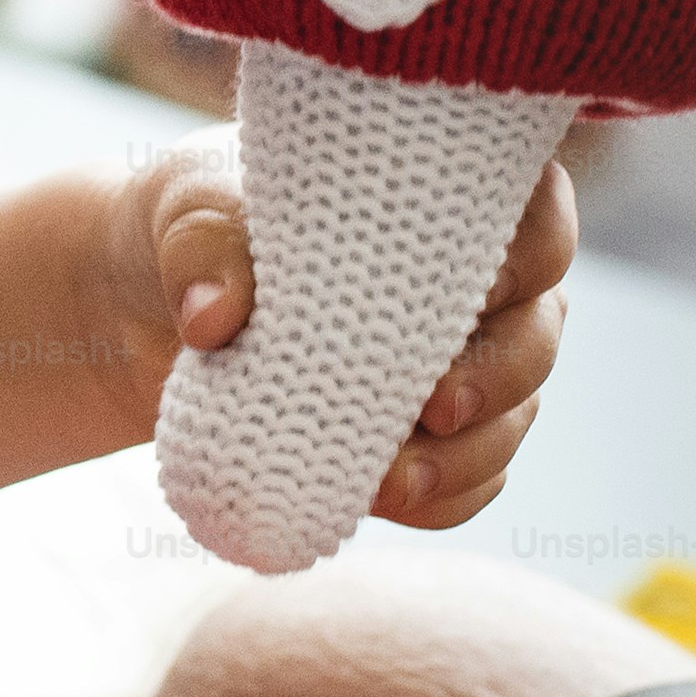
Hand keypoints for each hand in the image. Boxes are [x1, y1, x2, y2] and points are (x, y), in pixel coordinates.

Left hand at [127, 129, 577, 528]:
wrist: (157, 302)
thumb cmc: (200, 221)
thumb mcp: (190, 211)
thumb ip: (205, 248)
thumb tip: (214, 319)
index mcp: (441, 195)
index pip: (535, 211)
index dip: (527, 252)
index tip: (481, 286)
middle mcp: (475, 278)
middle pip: (538, 328)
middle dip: (502, 375)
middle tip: (438, 407)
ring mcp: (461, 363)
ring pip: (512, 415)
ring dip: (466, 456)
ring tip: (393, 481)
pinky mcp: (426, 437)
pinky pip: (468, 480)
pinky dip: (438, 498)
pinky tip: (383, 501)